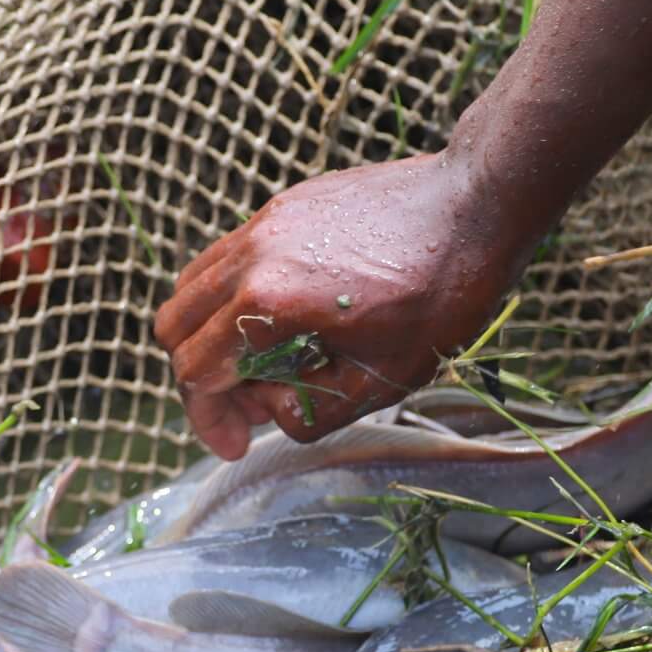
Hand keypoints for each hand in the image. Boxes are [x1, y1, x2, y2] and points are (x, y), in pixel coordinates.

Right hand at [154, 152, 526, 458]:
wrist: (476, 206)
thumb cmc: (439, 297)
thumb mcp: (381, 382)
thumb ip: (309, 412)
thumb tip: (271, 409)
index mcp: (269, 303)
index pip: (196, 372)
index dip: (209, 420)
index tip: (236, 445)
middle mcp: (251, 257)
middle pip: (175, 328)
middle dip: (201, 379)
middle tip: (249, 404)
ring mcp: (262, 224)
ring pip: (191, 288)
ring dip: (210, 335)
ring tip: (263, 361)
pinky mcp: (281, 208)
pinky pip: (226, 259)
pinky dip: (233, 299)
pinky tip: (287, 318)